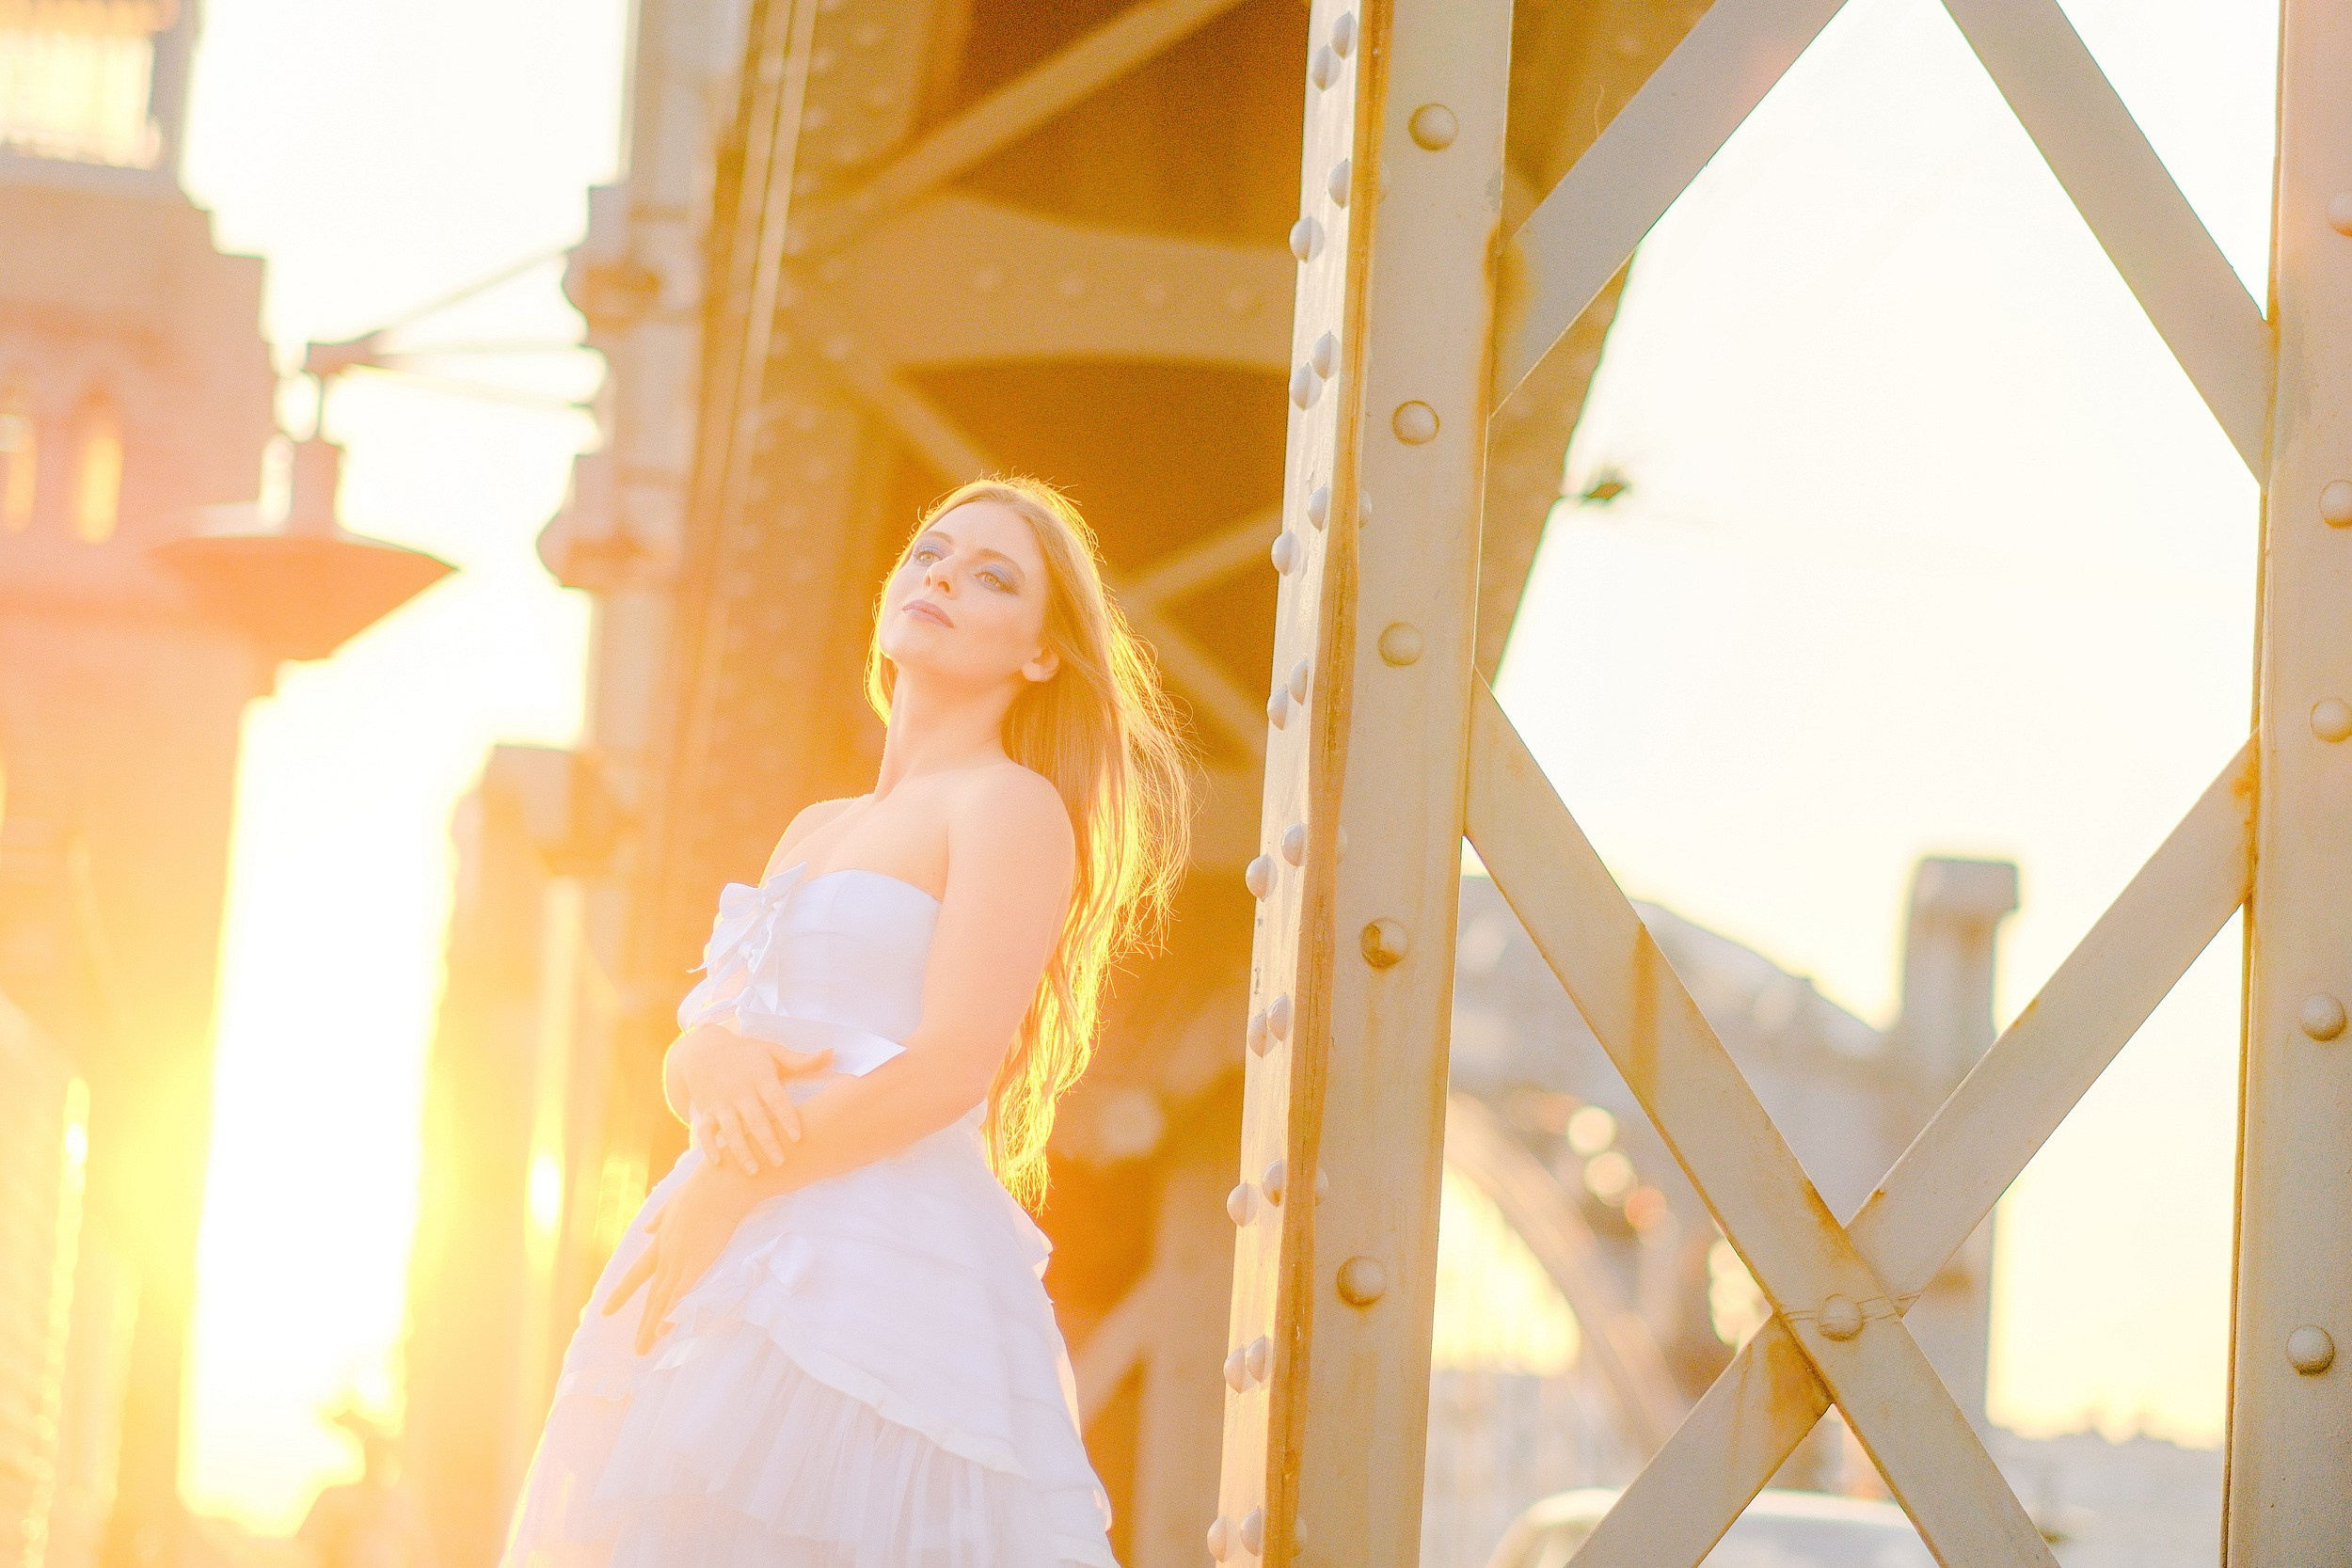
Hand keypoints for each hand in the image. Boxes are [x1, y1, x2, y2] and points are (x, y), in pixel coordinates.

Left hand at [599, 1161, 760, 1354]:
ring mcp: (680, 1263)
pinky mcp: (696, 1266)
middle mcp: (666, 1258)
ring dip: (652, 1328)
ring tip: (643, 1350)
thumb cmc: (702, 1189)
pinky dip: (672, 1315)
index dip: (622, 1294)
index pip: (636, 1275)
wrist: (719, 1186)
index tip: (605, 1310)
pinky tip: (664, 1332)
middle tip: (636, 1348)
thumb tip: (647, 1228)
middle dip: (643, 1324)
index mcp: (660, 1244)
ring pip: (662, 1303)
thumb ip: (660, 1218)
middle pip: (651, 1298)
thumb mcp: (673, 1202)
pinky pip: (681, 1297)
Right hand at [675, 1023, 834, 1175]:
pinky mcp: (705, 1112)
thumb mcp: (772, 1052)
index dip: (786, 1117)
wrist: (702, 1050)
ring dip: (740, 1151)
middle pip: (754, 1119)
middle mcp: (739, 1091)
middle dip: (766, 1141)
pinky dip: (708, 1147)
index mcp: (760, 1077)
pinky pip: (704, 1131)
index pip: (776, 1099)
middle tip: (780, 1162)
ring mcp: (720, 1103)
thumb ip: (801, 1060)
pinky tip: (719, 1163)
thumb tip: (832, 1054)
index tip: (798, 1136)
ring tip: (754, 1171)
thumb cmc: (746, 1054)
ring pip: (729, 1130)